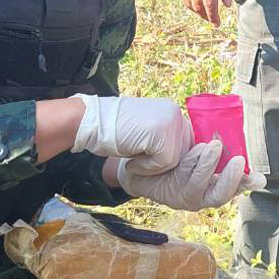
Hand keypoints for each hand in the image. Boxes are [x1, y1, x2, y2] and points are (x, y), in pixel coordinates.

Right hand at [71, 95, 191, 172]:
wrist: (91, 122)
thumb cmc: (116, 131)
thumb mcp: (147, 130)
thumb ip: (165, 138)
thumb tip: (184, 159)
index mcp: (173, 111)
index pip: (186, 144)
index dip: (169, 158)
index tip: (149, 160)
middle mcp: (176, 113)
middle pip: (182, 154)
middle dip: (161, 163)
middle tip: (139, 158)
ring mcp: (170, 121)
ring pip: (174, 161)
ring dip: (152, 166)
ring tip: (133, 155)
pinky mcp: (161, 133)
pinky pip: (163, 163)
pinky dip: (145, 167)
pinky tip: (131, 160)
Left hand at [121, 140, 265, 210]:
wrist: (143, 161)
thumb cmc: (176, 151)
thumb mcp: (198, 147)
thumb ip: (216, 147)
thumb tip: (232, 138)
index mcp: (213, 185)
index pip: (235, 188)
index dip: (247, 184)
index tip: (258, 178)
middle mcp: (201, 196)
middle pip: (219, 196)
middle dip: (231, 179)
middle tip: (239, 160)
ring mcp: (185, 197)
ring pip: (200, 186)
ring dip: (208, 165)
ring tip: (214, 146)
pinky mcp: (168, 194)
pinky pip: (183, 178)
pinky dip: (191, 162)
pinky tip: (195, 148)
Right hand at [176, 0, 235, 26]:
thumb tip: (227, 5)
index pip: (210, 5)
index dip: (213, 17)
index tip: (217, 24)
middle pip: (198, 7)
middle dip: (206, 16)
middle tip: (212, 20)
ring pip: (189, 3)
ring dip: (197, 12)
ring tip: (205, 15)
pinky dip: (189, 4)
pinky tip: (195, 6)